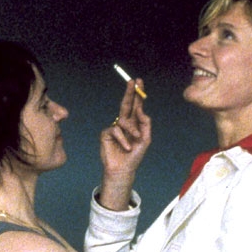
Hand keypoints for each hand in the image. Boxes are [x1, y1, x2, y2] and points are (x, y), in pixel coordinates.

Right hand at [98, 79, 150, 209]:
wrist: (123, 169)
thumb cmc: (135, 156)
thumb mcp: (146, 139)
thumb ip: (145, 123)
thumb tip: (141, 110)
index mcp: (134, 123)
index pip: (136, 106)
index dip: (137, 94)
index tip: (138, 81)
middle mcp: (124, 123)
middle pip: (126, 104)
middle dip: (129, 92)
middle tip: (132, 81)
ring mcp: (115, 128)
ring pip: (124, 121)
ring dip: (132, 130)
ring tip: (135, 141)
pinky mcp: (106, 134)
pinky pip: (116, 130)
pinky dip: (123, 139)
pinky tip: (126, 147)